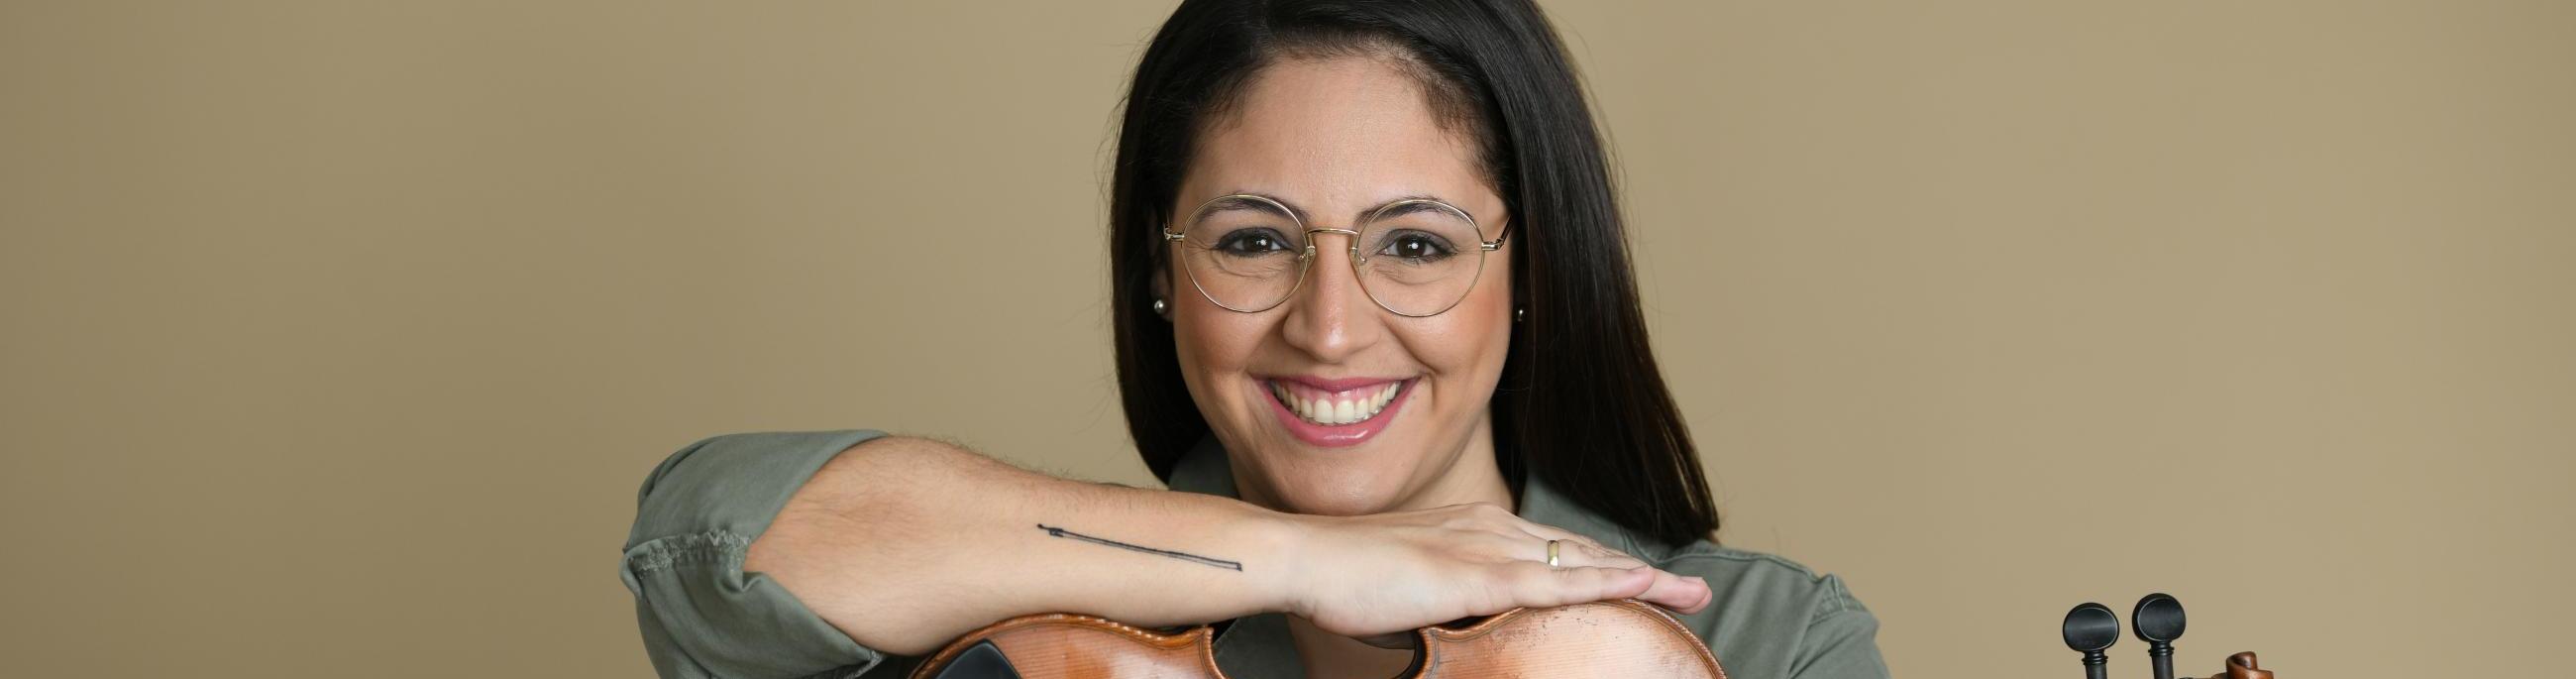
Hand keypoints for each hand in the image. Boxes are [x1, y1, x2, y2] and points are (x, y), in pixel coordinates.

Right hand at [1274, 502, 1713, 640]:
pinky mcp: (1475, 575)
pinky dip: (1604, 583)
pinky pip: (1554, 581)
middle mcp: (1489, 527)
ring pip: (1581, 564)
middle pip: (1582, 552)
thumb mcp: (1406, 584)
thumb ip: (1442, 595)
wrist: (1304, 557)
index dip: (1605, 566)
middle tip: (1694, 590)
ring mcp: (1484, 548)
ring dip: (1642, 579)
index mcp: (1474, 528)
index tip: (1646, 582)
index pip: (1555, 549)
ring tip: (1691, 594)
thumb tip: (1458, 619)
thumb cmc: (1341, 575)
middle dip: (1642, 572)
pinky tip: (1642, 586)